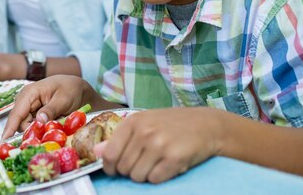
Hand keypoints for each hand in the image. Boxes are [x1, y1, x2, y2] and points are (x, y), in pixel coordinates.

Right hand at [2, 75, 102, 138]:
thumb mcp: (63, 99)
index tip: (4, 141)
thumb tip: (39, 121)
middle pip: (20, 123)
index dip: (10, 128)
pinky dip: (40, 131)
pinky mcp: (34, 114)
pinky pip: (33, 127)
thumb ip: (51, 110)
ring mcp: (29, 108)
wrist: (77, 87)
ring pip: (26, 127)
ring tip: (52, 132)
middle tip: (45, 139)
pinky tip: (50, 130)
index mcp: (29, 93)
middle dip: (30, 133)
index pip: (17, 113)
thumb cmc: (70, 89)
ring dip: (37, 133)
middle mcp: (25, 101)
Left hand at [94, 107, 220, 182]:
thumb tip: (96, 152)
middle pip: (124, 168)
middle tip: (143, 164)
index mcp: (133, 122)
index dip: (110, 167)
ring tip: (156, 164)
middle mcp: (144, 132)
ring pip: (138, 176)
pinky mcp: (174, 158)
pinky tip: (167, 166)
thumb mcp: (143, 124)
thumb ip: (120, 138)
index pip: (110, 154)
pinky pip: (155, 180)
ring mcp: (159, 145)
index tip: (115, 170)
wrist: (206, 125)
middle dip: (130, 171)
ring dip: (145, 175)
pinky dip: (159, 178)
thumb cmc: (171, 124)